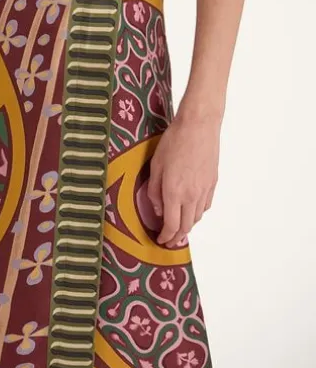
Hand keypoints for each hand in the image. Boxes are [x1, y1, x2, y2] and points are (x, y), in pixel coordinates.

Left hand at [148, 113, 219, 246]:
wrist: (198, 126)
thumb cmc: (174, 141)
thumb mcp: (155, 165)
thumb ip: (154, 190)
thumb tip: (158, 209)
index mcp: (174, 192)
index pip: (171, 225)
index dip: (165, 236)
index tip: (160, 240)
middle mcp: (191, 195)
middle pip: (186, 226)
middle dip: (177, 237)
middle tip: (169, 241)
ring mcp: (204, 190)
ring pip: (197, 218)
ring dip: (188, 226)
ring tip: (179, 229)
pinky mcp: (213, 183)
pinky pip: (205, 206)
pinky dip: (198, 213)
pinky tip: (192, 210)